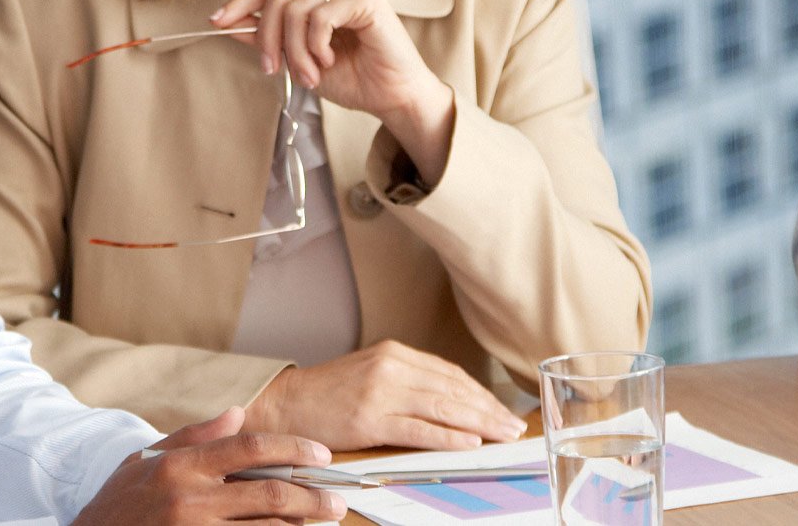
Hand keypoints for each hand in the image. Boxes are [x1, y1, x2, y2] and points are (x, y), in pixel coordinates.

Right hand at [75, 408, 343, 525]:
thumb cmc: (118, 505)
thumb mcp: (145, 460)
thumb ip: (194, 437)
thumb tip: (236, 414)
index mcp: (181, 465)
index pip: (250, 447)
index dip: (292, 448)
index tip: (320, 455)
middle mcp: (190, 499)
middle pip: (269, 493)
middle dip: (311, 498)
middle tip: (336, 502)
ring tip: (321, 524)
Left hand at [211, 0, 455, 176]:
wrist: (392, 98)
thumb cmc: (354, 78)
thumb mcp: (300, 60)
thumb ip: (270, 40)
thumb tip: (231, 25)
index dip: (241, 3)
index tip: (216, 22)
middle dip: (266, 36)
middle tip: (271, 70)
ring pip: (296, 9)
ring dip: (295, 51)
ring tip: (309, 76)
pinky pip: (320, 17)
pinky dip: (315, 46)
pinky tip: (328, 62)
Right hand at [243, 340, 527, 450]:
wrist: (284, 403)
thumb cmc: (327, 394)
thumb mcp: (370, 372)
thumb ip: (407, 380)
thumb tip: (450, 400)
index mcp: (393, 353)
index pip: (449, 373)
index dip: (480, 393)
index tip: (501, 410)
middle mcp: (391, 368)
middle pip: (452, 389)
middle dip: (488, 410)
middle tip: (512, 426)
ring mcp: (380, 393)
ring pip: (443, 407)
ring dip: (478, 423)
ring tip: (501, 435)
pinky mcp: (370, 419)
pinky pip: (419, 429)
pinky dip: (447, 436)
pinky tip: (469, 443)